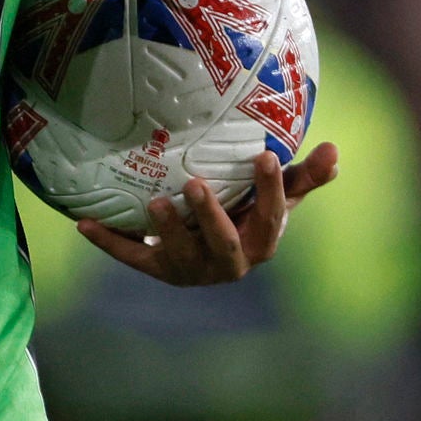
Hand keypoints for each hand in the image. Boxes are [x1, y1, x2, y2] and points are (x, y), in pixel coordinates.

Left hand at [78, 145, 336, 285]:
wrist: (211, 253)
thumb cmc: (249, 214)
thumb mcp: (277, 198)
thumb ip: (303, 177)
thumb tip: (336, 150)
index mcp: (261, 244)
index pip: (271, 219)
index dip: (270, 191)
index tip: (264, 156)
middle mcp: (228, 264)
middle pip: (223, 245)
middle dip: (211, 217)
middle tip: (195, 183)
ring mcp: (191, 270)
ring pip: (178, 255)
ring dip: (165, 230)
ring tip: (154, 201)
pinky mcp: (157, 270)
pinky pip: (132, 257)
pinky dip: (108, 242)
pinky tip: (84, 223)